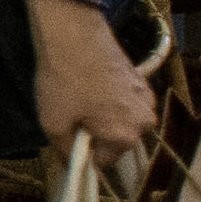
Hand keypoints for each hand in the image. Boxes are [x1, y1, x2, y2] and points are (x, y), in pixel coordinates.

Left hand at [28, 0, 159, 165]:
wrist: (74, 33)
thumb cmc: (63, 81)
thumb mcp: (53, 123)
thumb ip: (64, 151)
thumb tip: (72, 168)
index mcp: (125, 137)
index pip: (102, 162)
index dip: (82, 154)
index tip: (66, 139)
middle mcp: (144, 123)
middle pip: (115, 142)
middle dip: (95, 135)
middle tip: (71, 114)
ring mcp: (147, 100)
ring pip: (122, 122)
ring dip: (104, 118)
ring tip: (81, 98)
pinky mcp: (143, 82)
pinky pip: (126, 104)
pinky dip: (112, 102)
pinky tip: (93, 87)